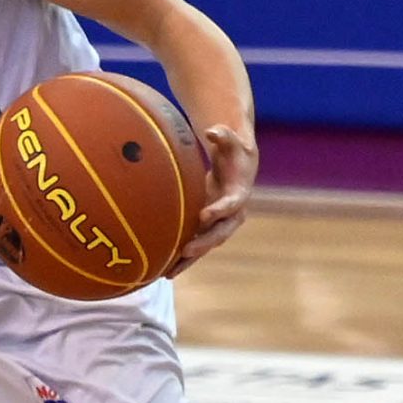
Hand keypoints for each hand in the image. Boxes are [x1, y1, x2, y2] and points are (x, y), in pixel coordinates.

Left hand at [169, 124, 256, 274]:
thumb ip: (223, 135)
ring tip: (169, 272)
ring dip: (189, 259)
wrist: (239, 165)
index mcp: (238, 193)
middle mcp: (231, 214)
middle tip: (186, 250)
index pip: (232, 204)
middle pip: (219, 232)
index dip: (220, 210)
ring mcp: (219, 223)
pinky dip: (182, 258)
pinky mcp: (208, 228)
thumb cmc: (232, 150)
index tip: (205, 215)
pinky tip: (164, 271)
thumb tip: (213, 131)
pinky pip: (196, 244)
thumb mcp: (230, 139)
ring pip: (206, 245)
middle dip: (203, 242)